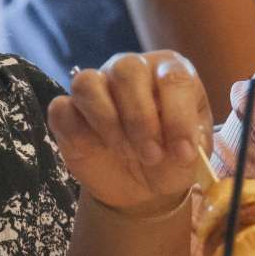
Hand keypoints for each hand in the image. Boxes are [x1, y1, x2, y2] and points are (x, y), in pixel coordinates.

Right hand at [49, 51, 213, 214]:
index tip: (182, 153)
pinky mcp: (68, 111)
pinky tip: (97, 150)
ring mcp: (96, 86)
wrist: (142, 186)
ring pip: (87, 83)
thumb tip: (181, 143)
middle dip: (140, 118)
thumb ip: (191, 142)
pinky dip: (79, 132)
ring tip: (126, 153)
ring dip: (108, 122)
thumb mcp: (192, 154)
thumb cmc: (171, 159)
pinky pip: (62, 109)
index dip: (178, 117)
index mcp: (169, 71)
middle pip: (127, 70)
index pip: (173, 77)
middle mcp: (131, 69)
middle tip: (151, 155)